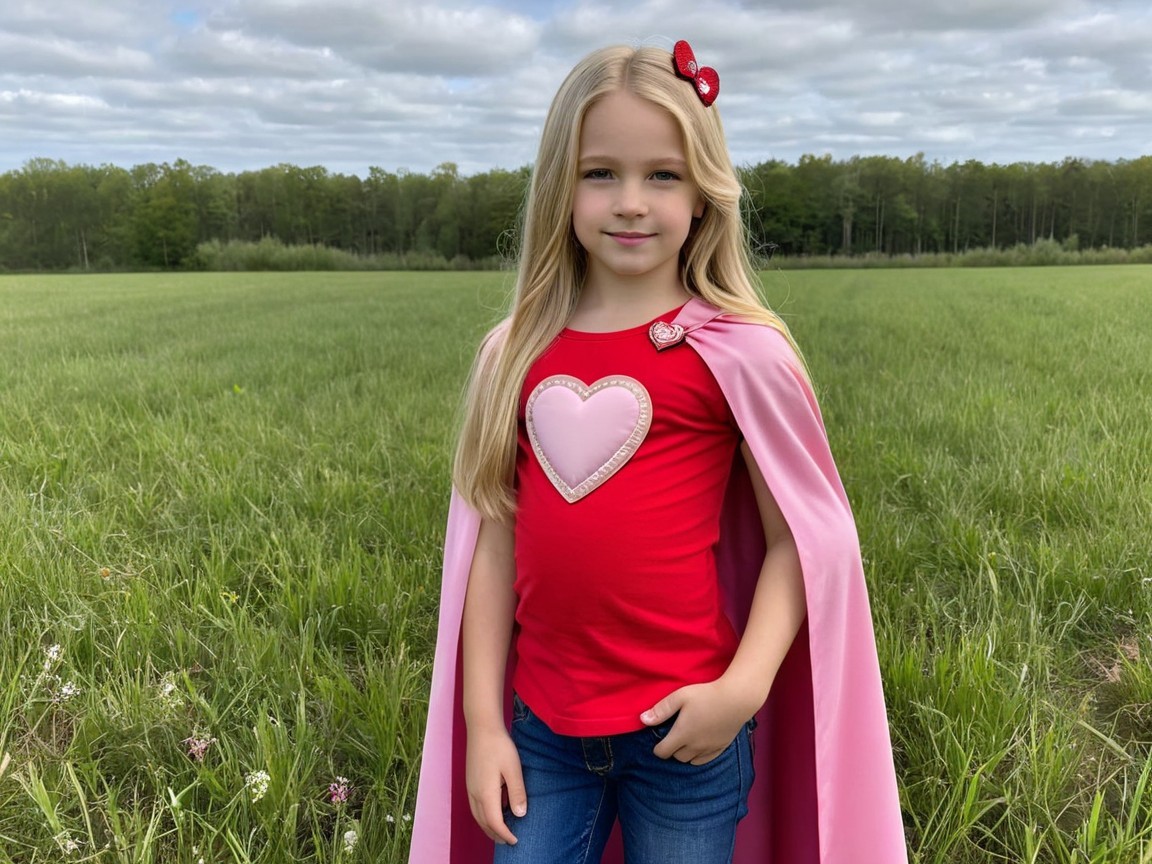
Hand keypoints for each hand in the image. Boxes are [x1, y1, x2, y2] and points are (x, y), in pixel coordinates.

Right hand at [465, 725, 526, 844]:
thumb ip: (517, 792)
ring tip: (500, 832)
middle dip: (495, 835)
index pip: (494, 823)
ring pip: (477, 815)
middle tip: (508, 842)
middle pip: (483, 823)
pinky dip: (484, 815)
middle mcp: (474, 794)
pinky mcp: (470, 781)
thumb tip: (520, 815)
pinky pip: (475, 806)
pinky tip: (493, 811)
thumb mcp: (513, 768)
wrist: (481, 727)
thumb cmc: (499, 746)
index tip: (516, 841)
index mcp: (485, 793)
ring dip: (488, 826)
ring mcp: (470, 787)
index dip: (505, 834)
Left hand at [640, 678, 762, 764]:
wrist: (737, 699)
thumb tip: (643, 720)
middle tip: (673, 736)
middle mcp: (694, 746)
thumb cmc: (706, 694)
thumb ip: (661, 710)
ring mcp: (709, 748)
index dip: (657, 748)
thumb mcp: (680, 697)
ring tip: (686, 739)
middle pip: (676, 757)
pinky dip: (698, 756)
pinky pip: (705, 760)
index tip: (658, 739)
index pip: (663, 752)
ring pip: (690, 760)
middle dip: (671, 749)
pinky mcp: (721, 748)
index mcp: (682, 734)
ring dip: (684, 753)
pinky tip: (699, 744)